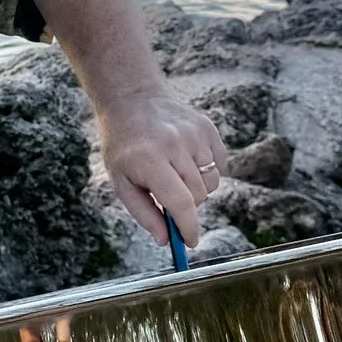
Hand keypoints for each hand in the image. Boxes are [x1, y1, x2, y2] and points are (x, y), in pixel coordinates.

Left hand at [96, 90, 225, 251]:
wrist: (133, 100)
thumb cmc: (125, 147)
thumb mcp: (121, 181)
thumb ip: (144, 213)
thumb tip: (166, 240)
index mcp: (149, 160)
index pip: (180, 202)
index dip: (188, 227)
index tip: (191, 242)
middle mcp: (175, 145)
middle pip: (198, 195)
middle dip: (187, 205)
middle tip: (169, 195)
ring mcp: (194, 133)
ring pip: (211, 182)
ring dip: (197, 186)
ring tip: (175, 172)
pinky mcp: (207, 127)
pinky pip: (220, 164)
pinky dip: (207, 170)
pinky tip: (186, 158)